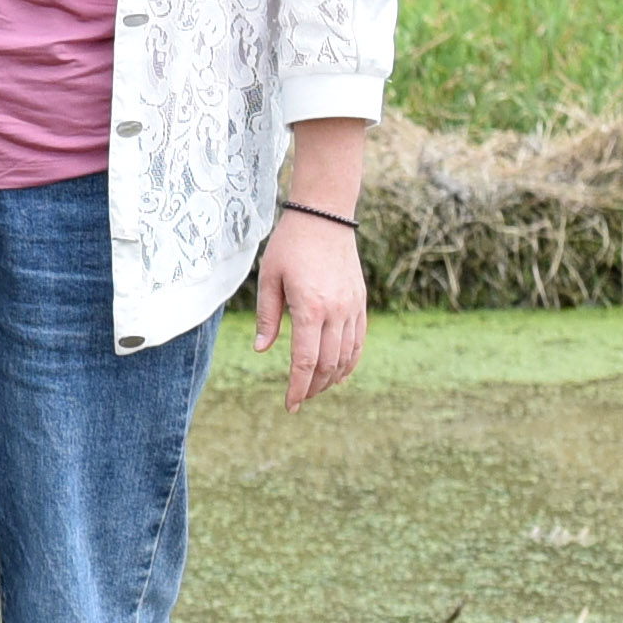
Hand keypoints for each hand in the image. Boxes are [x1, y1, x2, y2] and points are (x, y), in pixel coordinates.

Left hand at [253, 209, 367, 409]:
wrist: (325, 218)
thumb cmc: (290, 245)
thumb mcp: (269, 278)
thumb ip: (268, 316)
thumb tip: (262, 350)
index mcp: (310, 308)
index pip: (305, 360)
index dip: (298, 387)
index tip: (290, 405)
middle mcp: (336, 312)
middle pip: (327, 363)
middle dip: (313, 387)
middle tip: (299, 400)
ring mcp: (352, 308)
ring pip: (346, 356)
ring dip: (331, 377)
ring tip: (315, 389)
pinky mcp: (360, 302)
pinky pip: (359, 340)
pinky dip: (350, 360)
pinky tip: (339, 372)